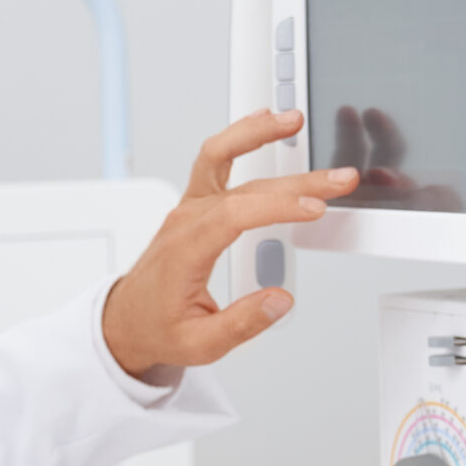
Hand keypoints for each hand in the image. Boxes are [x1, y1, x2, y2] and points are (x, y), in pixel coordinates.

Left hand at [101, 110, 356, 376]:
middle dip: (297, 180)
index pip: (235, 215)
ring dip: (256, 134)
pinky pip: (215, 159)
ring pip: (220, 155)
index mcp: (186, 250)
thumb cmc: (159, 327)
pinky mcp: (195, 204)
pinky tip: (263, 123)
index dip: (278, 207)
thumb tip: (280, 299)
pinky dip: (240, 137)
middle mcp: (186, 221)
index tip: (314, 207)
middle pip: (245, 186)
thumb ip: (242, 323)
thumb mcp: (201, 344)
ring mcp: (189, 208)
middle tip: (337, 179)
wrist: (127, 320)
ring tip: (293, 121)